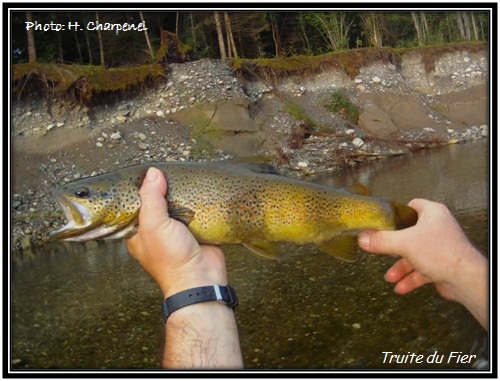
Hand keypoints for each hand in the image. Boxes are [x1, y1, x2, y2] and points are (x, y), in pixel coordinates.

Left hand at [126, 167, 226, 297]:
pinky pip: (195, 211)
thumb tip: (153, 173)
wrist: (201, 279)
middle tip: (168, 169)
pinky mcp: (196, 230)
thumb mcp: (154, 225)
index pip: (135, 204)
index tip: (146, 169)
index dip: (139, 188)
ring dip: (182, 194)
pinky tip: (198, 189)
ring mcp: (177, 230)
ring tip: (184, 174)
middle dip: (163, 188)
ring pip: (177, 205)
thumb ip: (151, 198)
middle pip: (157, 202)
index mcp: (139, 231)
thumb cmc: (171, 258)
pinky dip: (197, 202)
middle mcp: (157, 230)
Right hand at [358, 198, 487, 329]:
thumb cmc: (438, 252)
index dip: (397, 213)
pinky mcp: (442, 265)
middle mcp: (437, 228)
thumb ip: (381, 241)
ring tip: (389, 277)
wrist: (465, 278)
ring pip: (414, 254)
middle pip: (409, 233)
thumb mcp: (404, 243)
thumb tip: (361, 239)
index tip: (383, 223)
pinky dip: (411, 278)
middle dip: (394, 247)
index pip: (412, 206)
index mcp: (432, 213)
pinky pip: (422, 269)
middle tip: (381, 250)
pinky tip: (400, 287)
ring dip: (401, 267)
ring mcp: (440, 247)